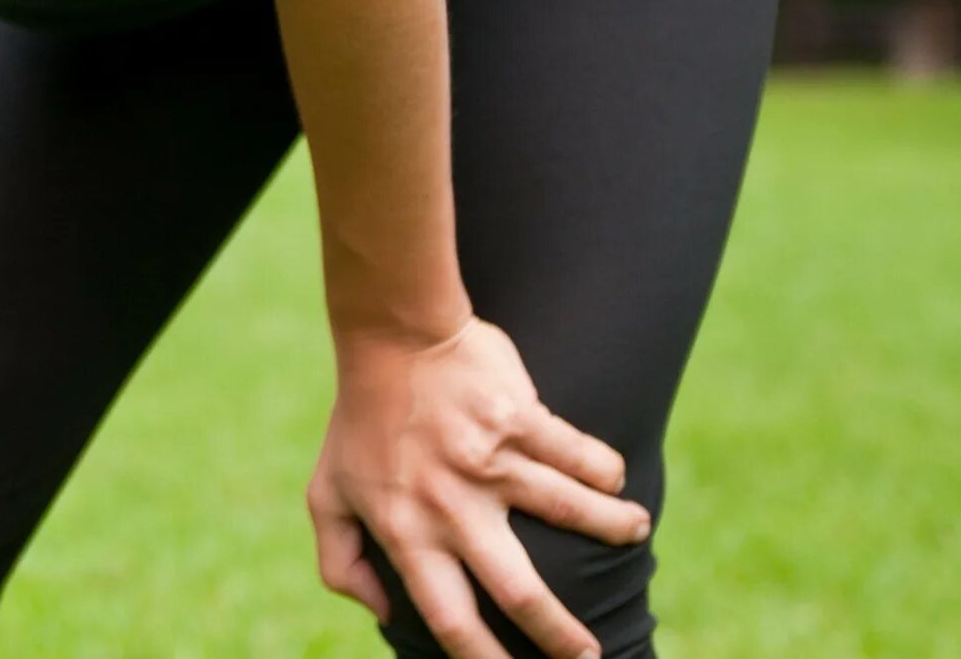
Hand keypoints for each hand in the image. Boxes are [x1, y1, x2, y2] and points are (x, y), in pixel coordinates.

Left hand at [305, 316, 652, 658]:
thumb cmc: (359, 420)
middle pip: (520, 591)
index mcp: (408, 530)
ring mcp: (491, 460)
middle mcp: (453, 504)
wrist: (391, 334)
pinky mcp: (520, 416)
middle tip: (591, 656)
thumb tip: (379, 613)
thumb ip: (340, 559)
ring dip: (612, 529)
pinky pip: (579, 454)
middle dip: (563, 635)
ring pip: (571, 511)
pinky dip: (605, 472)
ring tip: (633, 536)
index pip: (450, 617)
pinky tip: (616, 482)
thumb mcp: (327, 493)